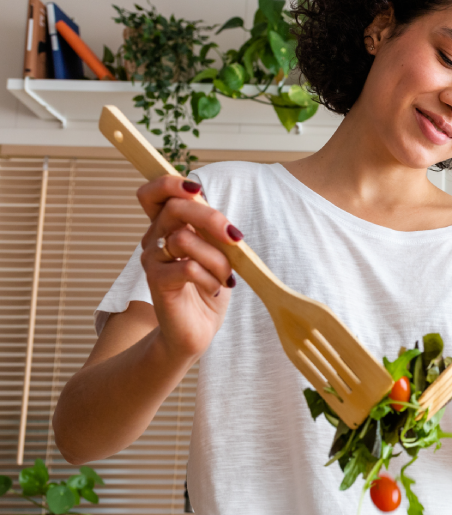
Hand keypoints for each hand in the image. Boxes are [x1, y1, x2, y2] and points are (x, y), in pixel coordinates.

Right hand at [137, 175, 241, 359]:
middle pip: (174, 207)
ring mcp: (153, 260)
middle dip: (211, 218)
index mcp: (167, 227)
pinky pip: (188, 268)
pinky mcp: (157, 282)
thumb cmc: (208, 288)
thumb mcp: (216, 253)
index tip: (198, 191)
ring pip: (185, 238)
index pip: (154, 193)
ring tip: (225, 277)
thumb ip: (212, 232)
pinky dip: (210, 278)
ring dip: (217, 258)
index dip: (171, 183)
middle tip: (234, 239)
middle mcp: (155, 239)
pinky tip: (215, 288)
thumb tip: (222, 219)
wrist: (195, 331)